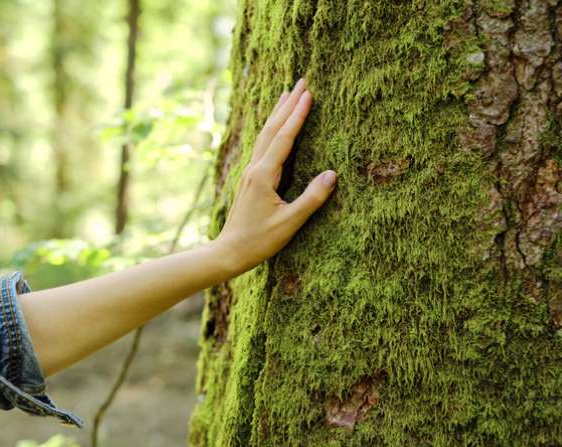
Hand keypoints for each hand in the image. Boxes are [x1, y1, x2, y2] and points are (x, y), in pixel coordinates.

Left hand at [215, 78, 336, 275]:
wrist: (228, 252)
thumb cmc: (259, 241)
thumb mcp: (290, 223)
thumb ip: (312, 199)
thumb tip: (332, 174)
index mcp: (264, 175)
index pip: (284, 138)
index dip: (297, 115)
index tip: (309, 94)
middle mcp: (254, 169)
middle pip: (272, 129)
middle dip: (287, 104)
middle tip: (301, 81)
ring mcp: (249, 173)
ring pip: (264, 135)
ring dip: (277, 113)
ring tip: (287, 93)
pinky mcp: (249, 180)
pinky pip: (261, 146)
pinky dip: (271, 129)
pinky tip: (273, 127)